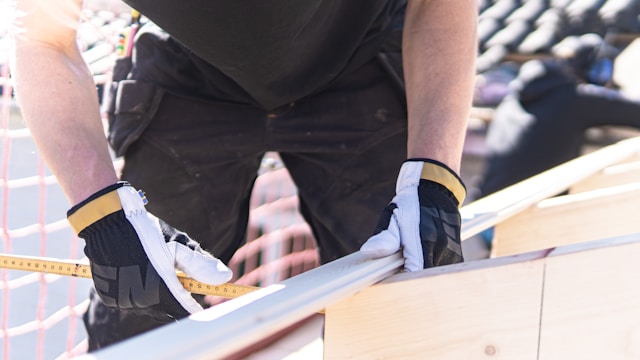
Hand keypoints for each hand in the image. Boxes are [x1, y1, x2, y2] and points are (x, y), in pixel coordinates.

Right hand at [67, 182, 231, 319]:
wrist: (106, 223)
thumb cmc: (147, 231)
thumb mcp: (178, 245)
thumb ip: (201, 265)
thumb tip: (226, 278)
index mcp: (159, 288)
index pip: (184, 311)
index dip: (195, 310)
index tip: (205, 309)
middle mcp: (140, 300)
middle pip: (167, 310)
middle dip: (177, 300)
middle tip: (181, 281)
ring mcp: (123, 300)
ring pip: (149, 307)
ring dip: (158, 296)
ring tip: (155, 271)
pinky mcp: (110, 298)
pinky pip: (132, 302)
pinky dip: (140, 293)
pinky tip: (139, 273)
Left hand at [360, 159, 464, 270]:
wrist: (438, 191)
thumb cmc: (412, 203)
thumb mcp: (393, 214)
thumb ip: (384, 236)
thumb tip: (367, 251)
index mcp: (424, 239)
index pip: (413, 273)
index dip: (400, 279)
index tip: (390, 275)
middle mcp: (441, 247)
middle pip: (422, 277)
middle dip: (407, 275)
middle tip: (396, 265)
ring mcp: (452, 252)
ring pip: (431, 275)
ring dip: (419, 271)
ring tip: (409, 256)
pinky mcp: (457, 256)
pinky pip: (440, 271)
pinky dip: (429, 269)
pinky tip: (421, 256)